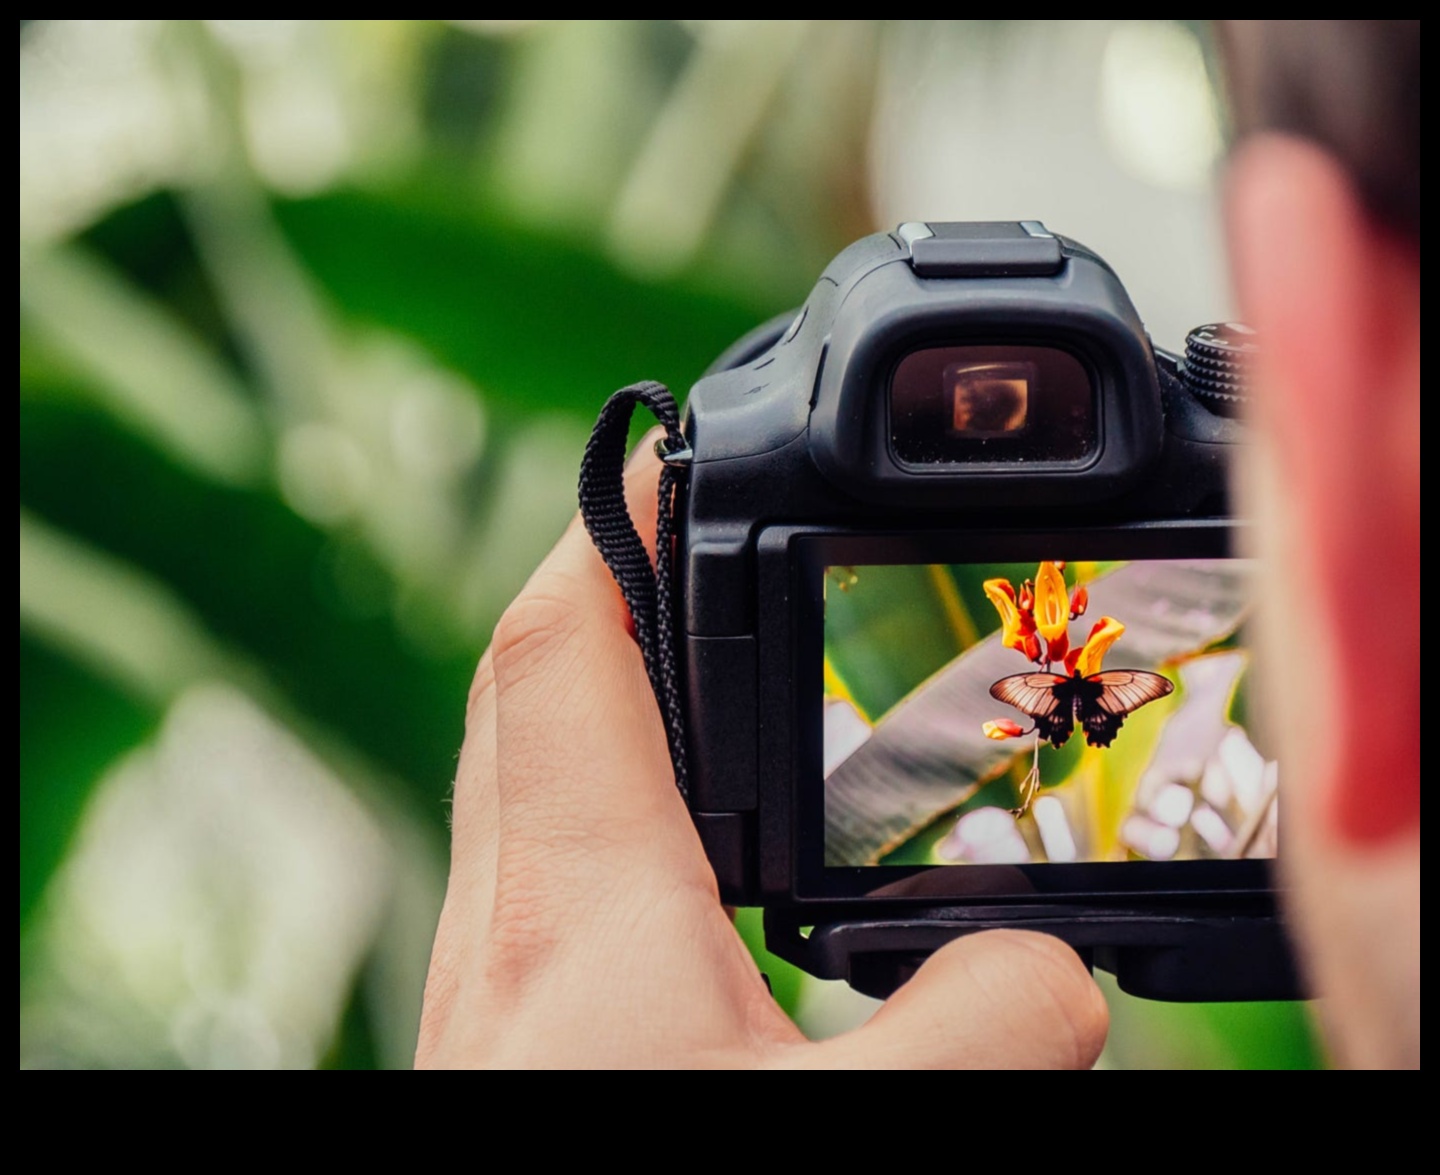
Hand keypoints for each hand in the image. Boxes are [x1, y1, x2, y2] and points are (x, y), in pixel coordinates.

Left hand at [416, 437, 1108, 1067]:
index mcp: (581, 906)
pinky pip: (537, 875)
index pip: (562, 643)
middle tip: (694, 551)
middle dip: (608, 594)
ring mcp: (489, 985)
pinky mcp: (509, 1042)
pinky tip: (685, 874)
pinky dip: (606, 818)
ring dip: (603, 708)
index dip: (615, 526)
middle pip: (528, 691)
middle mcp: (508, 925)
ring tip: (707, 689)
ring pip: (522, 784)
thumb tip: (1053, 966)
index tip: (675, 454)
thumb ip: (983, 1024)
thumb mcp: (859, 1118)